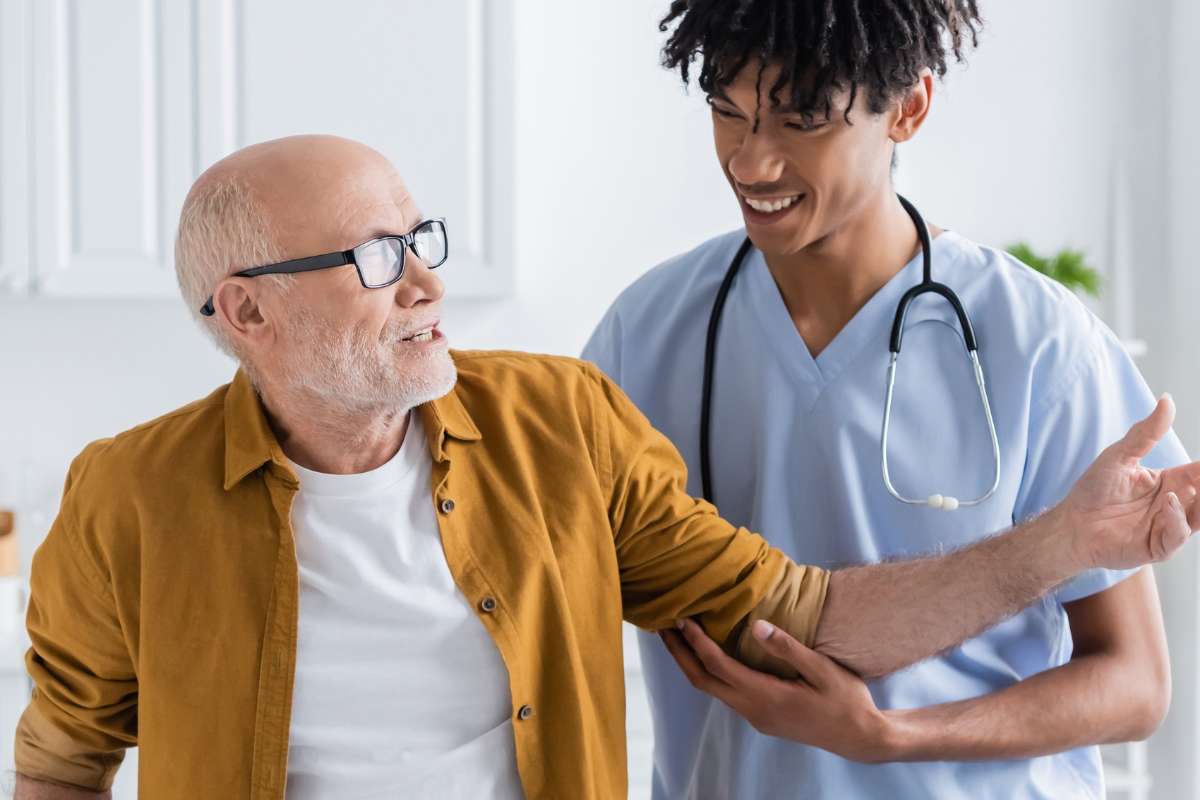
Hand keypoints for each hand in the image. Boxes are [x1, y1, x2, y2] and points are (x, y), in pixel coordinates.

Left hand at [659, 619, 902, 762]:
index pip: (719, 666)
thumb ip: (788, 648)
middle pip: (703, 681)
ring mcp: (756, 716)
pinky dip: (710, 670)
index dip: (696, 642)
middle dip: (680, 653)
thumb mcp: (823, 670)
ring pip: (712, 688)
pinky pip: (726, 691)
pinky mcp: (761, 716)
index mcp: (766, 697)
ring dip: (692, 662)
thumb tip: (757, 626)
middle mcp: (753, 710)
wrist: (861, 738)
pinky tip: (709, 653)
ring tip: (678, 635)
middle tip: (662, 625)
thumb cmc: (847, 701)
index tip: (681, 618)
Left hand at [1060, 394, 1199, 569]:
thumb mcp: (1120, 456)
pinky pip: (1178, 535)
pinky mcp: (1158, 546)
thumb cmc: (1094, 490)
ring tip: (1198, 486)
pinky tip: (1170, 502)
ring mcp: (1168, 527)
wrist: (1071, 523)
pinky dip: (1178, 519)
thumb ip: (1147, 433)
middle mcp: (1175, 506)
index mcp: (1171, 483)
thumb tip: (1167, 400)